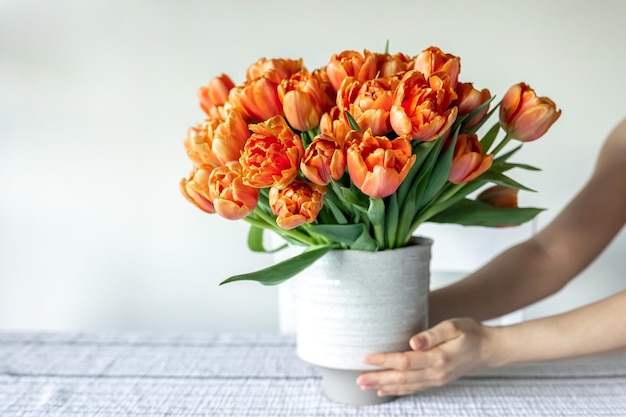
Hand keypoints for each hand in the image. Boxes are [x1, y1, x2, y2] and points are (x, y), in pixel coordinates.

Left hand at [356, 318, 495, 395]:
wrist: (489, 349)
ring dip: (383, 386)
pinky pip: (413, 388)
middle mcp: (436, 373)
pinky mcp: (436, 380)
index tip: (366, 358)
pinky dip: (397, 390)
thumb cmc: (471, 332)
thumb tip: (413, 342)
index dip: (384, 360)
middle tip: (357, 379)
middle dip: (377, 378)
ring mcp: (436, 379)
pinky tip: (384, 390)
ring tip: (364, 385)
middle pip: (401, 378)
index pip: (405, 361)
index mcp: (438, 358)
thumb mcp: (454, 326)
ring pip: (405, 386)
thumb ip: (432, 334)